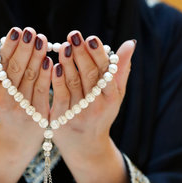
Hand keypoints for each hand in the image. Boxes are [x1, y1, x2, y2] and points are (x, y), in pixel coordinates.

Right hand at [0, 24, 51, 182]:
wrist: (16, 135)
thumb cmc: (4, 99)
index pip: (0, 63)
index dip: (9, 46)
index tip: (17, 30)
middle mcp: (4, 99)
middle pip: (15, 69)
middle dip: (24, 49)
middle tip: (32, 32)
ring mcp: (21, 108)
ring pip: (31, 78)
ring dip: (37, 58)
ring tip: (43, 40)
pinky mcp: (38, 115)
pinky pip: (44, 91)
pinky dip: (48, 75)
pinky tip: (52, 61)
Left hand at [50, 31, 135, 164]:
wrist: (85, 146)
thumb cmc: (101, 112)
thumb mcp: (115, 94)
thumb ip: (120, 69)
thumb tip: (129, 43)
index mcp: (112, 97)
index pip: (105, 72)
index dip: (98, 55)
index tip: (91, 38)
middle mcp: (97, 106)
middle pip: (89, 76)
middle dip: (81, 54)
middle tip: (74, 35)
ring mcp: (79, 113)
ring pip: (73, 84)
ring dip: (68, 63)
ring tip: (63, 46)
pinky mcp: (61, 119)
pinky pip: (59, 96)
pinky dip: (56, 80)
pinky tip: (52, 65)